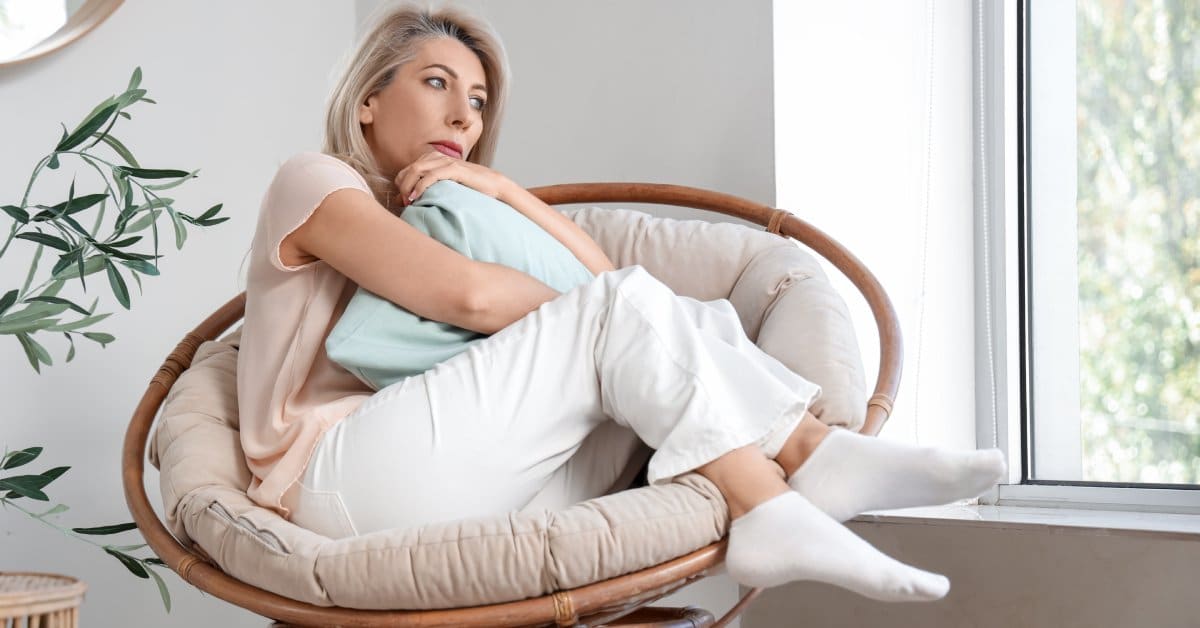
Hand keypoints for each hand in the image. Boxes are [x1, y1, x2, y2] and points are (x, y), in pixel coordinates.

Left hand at [393, 149, 513, 206]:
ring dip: (408, 187)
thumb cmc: (469, 189)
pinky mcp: (454, 168)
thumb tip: (404, 200)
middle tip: (404, 203)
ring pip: (416, 170)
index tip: (403, 202)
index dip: (401, 186)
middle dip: (402, 187)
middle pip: (408, 169)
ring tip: (409, 201)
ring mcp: (446, 161)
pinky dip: (420, 186)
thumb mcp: (443, 188)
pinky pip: (431, 175)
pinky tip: (416, 197)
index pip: (406, 170)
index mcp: (433, 160)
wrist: (493, 186)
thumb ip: (427, 190)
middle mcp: (437, 157)